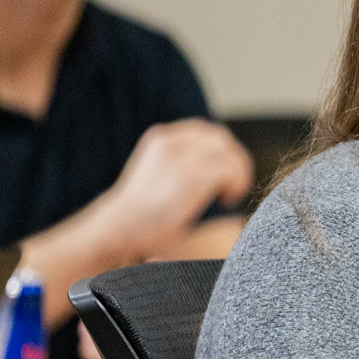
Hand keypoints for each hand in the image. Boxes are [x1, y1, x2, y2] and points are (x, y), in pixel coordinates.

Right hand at [95, 119, 252, 262]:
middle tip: (234, 184)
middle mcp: (172, 141)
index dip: (221, 150)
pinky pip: (229, 170)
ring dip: (238, 172)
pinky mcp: (194, 177)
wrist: (119, 226)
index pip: (204, 131)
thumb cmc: (137, 211)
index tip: (223, 172)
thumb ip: (176, 162)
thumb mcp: (156, 173)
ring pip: (228, 152)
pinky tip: (227, 200)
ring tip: (231, 194)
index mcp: (161, 137)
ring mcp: (183, 158)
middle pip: (220, 138)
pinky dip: (237, 183)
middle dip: (234, 159)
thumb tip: (207, 165)